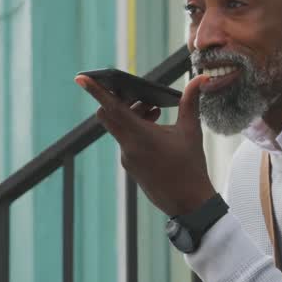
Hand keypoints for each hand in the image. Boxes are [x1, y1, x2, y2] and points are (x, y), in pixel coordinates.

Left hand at [76, 73, 216, 216]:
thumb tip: (200, 78)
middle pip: (108, 115)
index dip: (96, 91)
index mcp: (140, 135)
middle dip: (120, 102)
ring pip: (118, 128)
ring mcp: (127, 158)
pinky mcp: (130, 167)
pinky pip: (125, 142)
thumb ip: (190, 102)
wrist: (189, 203)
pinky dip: (135, 131)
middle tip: (141, 98)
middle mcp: (128, 146)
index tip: (81, 78)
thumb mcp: (192, 131)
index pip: (111, 107)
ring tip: (155, 114)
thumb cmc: (191, 167)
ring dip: (131, 116)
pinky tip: (155, 133)